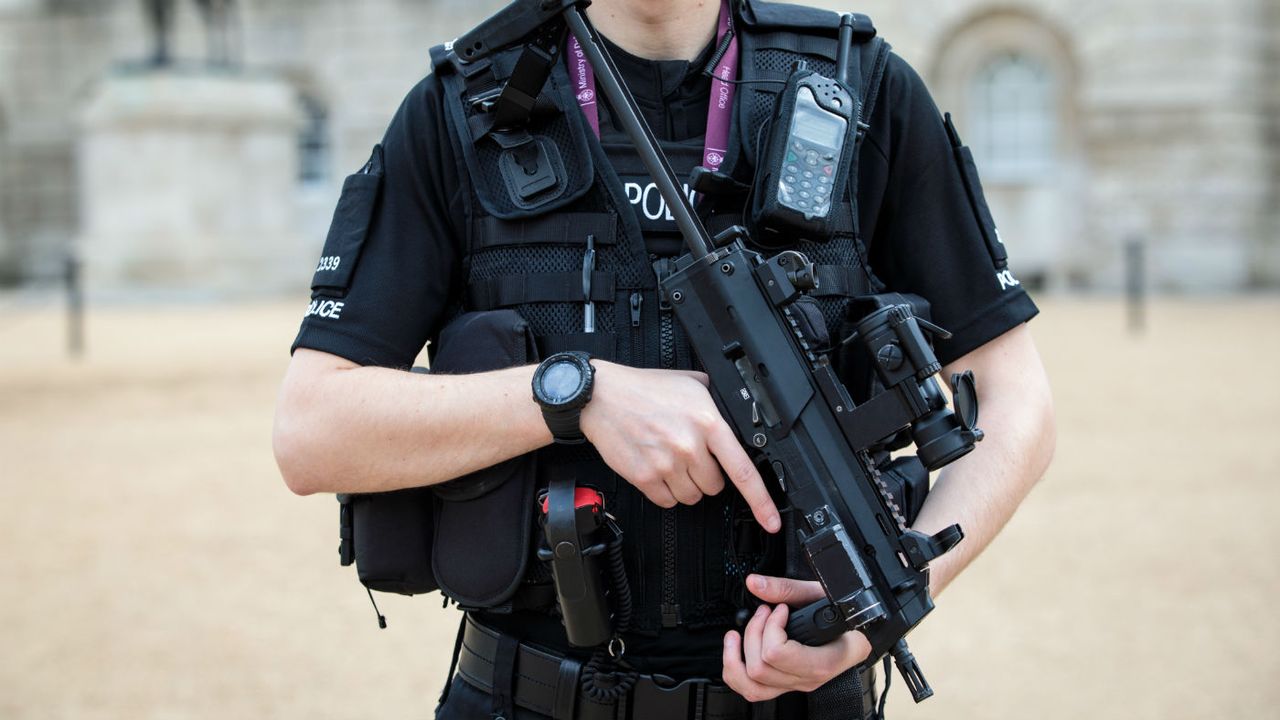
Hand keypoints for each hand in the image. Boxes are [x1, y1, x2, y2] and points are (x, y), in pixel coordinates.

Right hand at [580, 361, 780, 531]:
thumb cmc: (644, 389)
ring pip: (692, 497)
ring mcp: (666, 464)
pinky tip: (657, 469)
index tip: (770, 520)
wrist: (602, 396)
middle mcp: (689, 446)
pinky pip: (667, 501)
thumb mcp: (691, 383)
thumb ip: (715, 402)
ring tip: (671, 460)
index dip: (761, 501)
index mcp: (708, 423)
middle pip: (715, 487)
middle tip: (691, 456)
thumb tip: (734, 413)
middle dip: (707, 475)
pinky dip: (665, 491)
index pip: (742, 470)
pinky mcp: (644, 477)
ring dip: (686, 485)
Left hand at [722, 574, 871, 701]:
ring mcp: (796, 685)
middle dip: (754, 633)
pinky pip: (752, 691)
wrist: (860, 633)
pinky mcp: (785, 685)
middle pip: (761, 669)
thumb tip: (755, 584)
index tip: (779, 610)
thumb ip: (787, 589)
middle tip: (765, 612)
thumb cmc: (846, 616)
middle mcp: (809, 679)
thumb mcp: (821, 595)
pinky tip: (736, 649)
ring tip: (737, 634)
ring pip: (752, 687)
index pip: (779, 655)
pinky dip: (736, 671)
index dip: (771, 627)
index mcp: (824, 660)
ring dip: (736, 658)